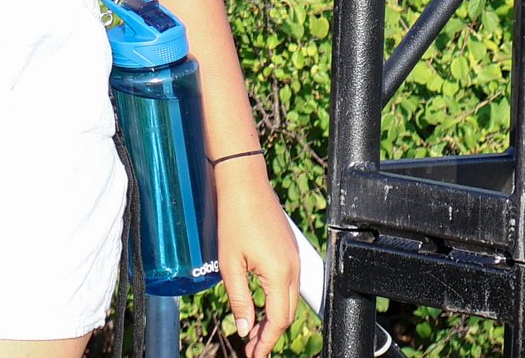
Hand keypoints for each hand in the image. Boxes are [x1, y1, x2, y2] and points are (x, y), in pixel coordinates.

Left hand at [213, 154, 299, 357]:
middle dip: (270, 334)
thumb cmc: (234, 219)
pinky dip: (276, 300)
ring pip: (289, 300)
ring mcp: (295, 260)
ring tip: (254, 330)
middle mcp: (294, 270)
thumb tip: (244, 327)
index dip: (266, 341)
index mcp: (280, 275)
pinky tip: (261, 304)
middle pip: (286, 314)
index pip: (278, 321)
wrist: (245, 184)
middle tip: (251, 347)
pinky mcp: (290, 252)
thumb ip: (238, 298)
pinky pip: (288, 285)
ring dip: (273, 318)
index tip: (254, 354)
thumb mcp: (230, 263)